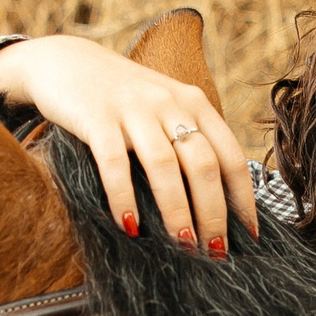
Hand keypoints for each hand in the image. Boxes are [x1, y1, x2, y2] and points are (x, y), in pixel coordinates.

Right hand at [0, 36, 256, 253]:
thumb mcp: (166, 110)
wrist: (67, 61)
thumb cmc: (123, 100)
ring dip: (177, 211)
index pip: (231, 157)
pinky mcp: (96, 117)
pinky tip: (130, 227)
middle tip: (215, 253)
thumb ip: (189, 142)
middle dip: (213, 214)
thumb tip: (215, 206)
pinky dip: (124, 197)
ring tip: (183, 247)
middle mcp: (170, 104)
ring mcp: (133, 109)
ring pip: (165, 166)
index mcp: (195, 105)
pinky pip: (115, 163)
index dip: (243, 200)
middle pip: (203, 165)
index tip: (249, 236)